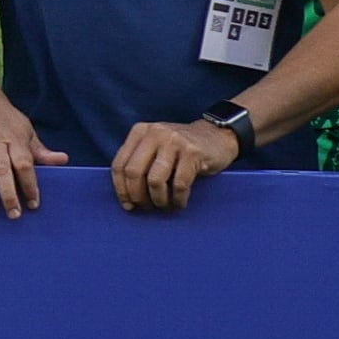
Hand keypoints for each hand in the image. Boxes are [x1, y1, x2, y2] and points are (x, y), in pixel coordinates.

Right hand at [0, 89, 65, 215]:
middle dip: (8, 192)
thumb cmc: (3, 118)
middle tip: (14, 213)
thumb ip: (40, 150)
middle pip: (2, 168)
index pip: (24, 164)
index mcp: (14, 139)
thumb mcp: (25, 130)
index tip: (34, 204)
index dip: (30, 185)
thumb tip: (63, 160)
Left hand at [111, 115, 239, 211]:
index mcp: (140, 131)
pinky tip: (179, 203)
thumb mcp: (156, 147)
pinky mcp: (193, 152)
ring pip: (155, 180)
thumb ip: (140, 163)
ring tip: (164, 205)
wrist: (218, 136)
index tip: (128, 205)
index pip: (119, 164)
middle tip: (146, 207)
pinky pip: (179, 184)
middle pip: (134, 172)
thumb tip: (127, 199)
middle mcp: (154, 133)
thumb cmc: (181, 149)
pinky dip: (178, 199)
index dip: (121, 189)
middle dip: (138, 196)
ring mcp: (174, 141)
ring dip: (159, 200)